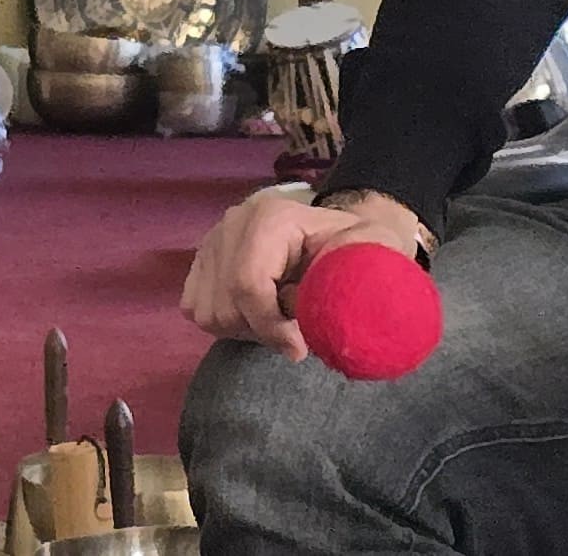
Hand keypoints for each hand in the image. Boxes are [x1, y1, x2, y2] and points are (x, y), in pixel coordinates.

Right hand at [182, 184, 430, 359]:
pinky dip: (225, 322)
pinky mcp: (201, 260)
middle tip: (295, 332)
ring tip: (278, 320)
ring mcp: (213, 240)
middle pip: (226, 304)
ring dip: (244, 329)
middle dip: (262, 330)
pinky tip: (256, 314)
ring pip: (208, 312)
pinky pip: (195, 307)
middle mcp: (232, 223)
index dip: (270, 326)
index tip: (299, 350)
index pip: (248, 284)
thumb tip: (319, 327)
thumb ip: (354, 283)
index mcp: (271, 218)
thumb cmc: (358, 247)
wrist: (340, 232)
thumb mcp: (372, 254)